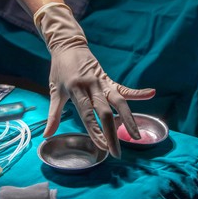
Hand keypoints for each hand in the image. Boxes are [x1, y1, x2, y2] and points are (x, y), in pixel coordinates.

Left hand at [34, 3, 154, 157]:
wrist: (68, 46)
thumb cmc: (59, 71)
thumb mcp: (54, 92)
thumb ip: (53, 116)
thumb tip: (46, 135)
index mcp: (76, 90)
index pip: (87, 115)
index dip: (95, 131)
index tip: (102, 147)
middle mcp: (91, 86)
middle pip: (105, 113)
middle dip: (112, 134)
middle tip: (116, 153)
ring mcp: (102, 81)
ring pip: (118, 102)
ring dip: (129, 120)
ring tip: (136, 137)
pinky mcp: (108, 78)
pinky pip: (123, 88)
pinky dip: (137, 92)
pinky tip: (151, 93)